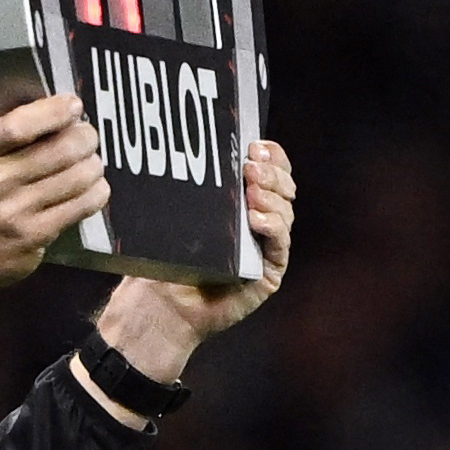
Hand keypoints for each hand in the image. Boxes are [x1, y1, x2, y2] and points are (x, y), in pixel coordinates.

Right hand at [0, 86, 109, 316]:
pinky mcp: (33, 237)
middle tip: (88, 136)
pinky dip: (95, 193)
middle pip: (60, 149)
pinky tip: (91, 188)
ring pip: (78, 177)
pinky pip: (81, 206)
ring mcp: (14, 211)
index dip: (56, 111)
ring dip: (94, 166)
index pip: (20, 123)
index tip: (73, 105)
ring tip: (90, 163)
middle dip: (85, 137)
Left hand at [94, 138, 299, 378]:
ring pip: (285, 212)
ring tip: (251, 190)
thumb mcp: (184, 214)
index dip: (271, 155)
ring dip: (271, 196)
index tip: (254, 144)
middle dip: (272, 171)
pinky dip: (272, 226)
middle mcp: (262, 223)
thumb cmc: (169, 259)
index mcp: (245, 203)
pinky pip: (280, 243)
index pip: (270, 171)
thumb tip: (208, 150)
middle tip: (250, 165)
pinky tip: (255, 220)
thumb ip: (202, 187)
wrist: (164, 305)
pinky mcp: (270, 272)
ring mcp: (268, 247)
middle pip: (284, 187)